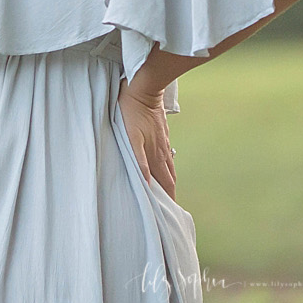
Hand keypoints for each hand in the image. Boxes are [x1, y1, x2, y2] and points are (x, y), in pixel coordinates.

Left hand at [118, 77, 176, 198]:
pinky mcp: (162, 133)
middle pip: (170, 178)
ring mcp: (164, 142)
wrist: (145, 88)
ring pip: (169, 167)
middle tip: (170, 209)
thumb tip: (147, 183)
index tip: (170, 214)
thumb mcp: (131, 138)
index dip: (169, 200)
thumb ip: (139, 161)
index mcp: (156, 156)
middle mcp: (163, 151)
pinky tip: (162, 165)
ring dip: (169, 181)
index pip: (166, 184)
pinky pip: (166, 155)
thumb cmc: (132, 111)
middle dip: (170, 194)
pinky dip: (166, 167)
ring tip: (167, 192)